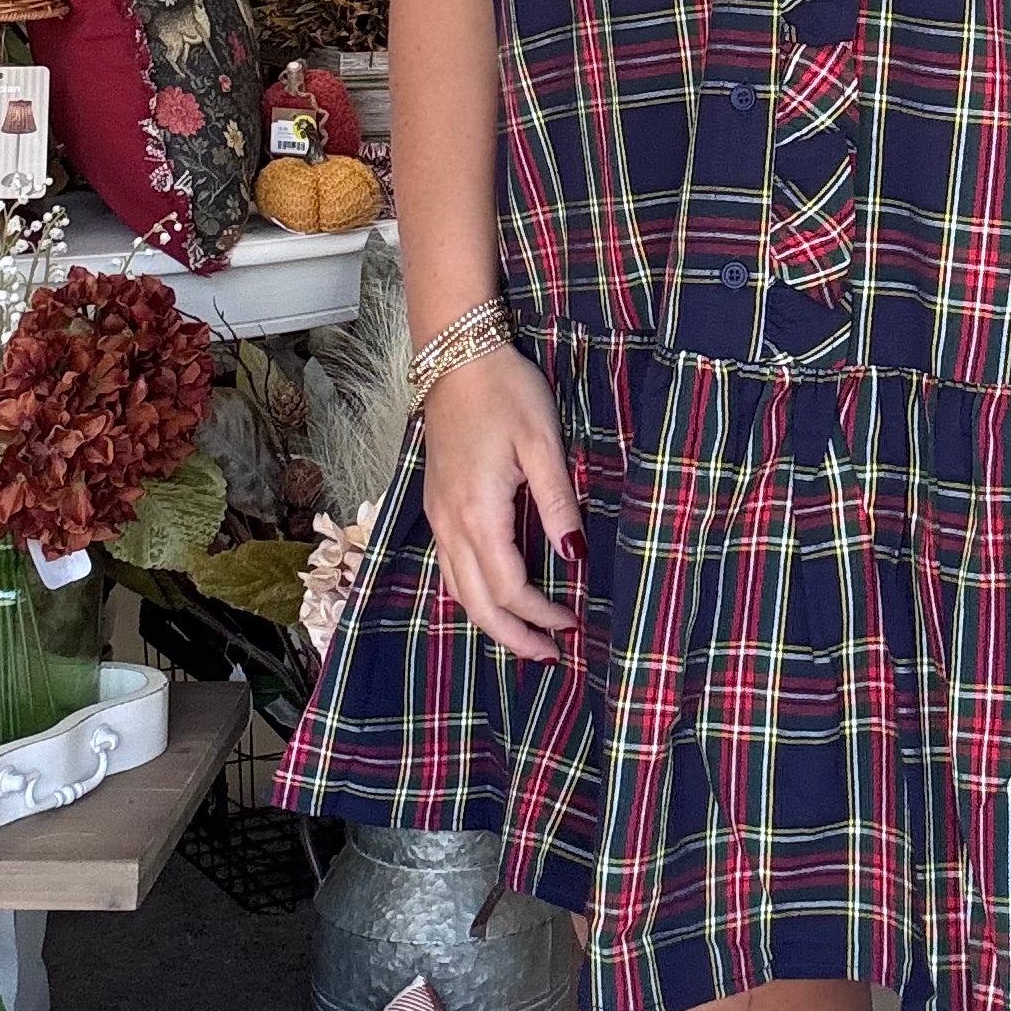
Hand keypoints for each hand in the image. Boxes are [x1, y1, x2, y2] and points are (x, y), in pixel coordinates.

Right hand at [421, 343, 581, 660]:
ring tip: (525, 638)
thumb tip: (574, 557)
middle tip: (551, 654)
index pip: (509, 587)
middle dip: (513, 636)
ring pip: (457, 590)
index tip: (574, 623)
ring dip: (490, 621)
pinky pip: (448, 568)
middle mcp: (451, 524)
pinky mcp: (435, 504)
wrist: (457, 355)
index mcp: (479, 513)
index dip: (541, 613)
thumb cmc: (506, 392)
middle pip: (477, 603)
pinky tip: (490, 597)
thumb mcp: (542, 442)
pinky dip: (470, 595)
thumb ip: (558, 502)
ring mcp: (437, 516)